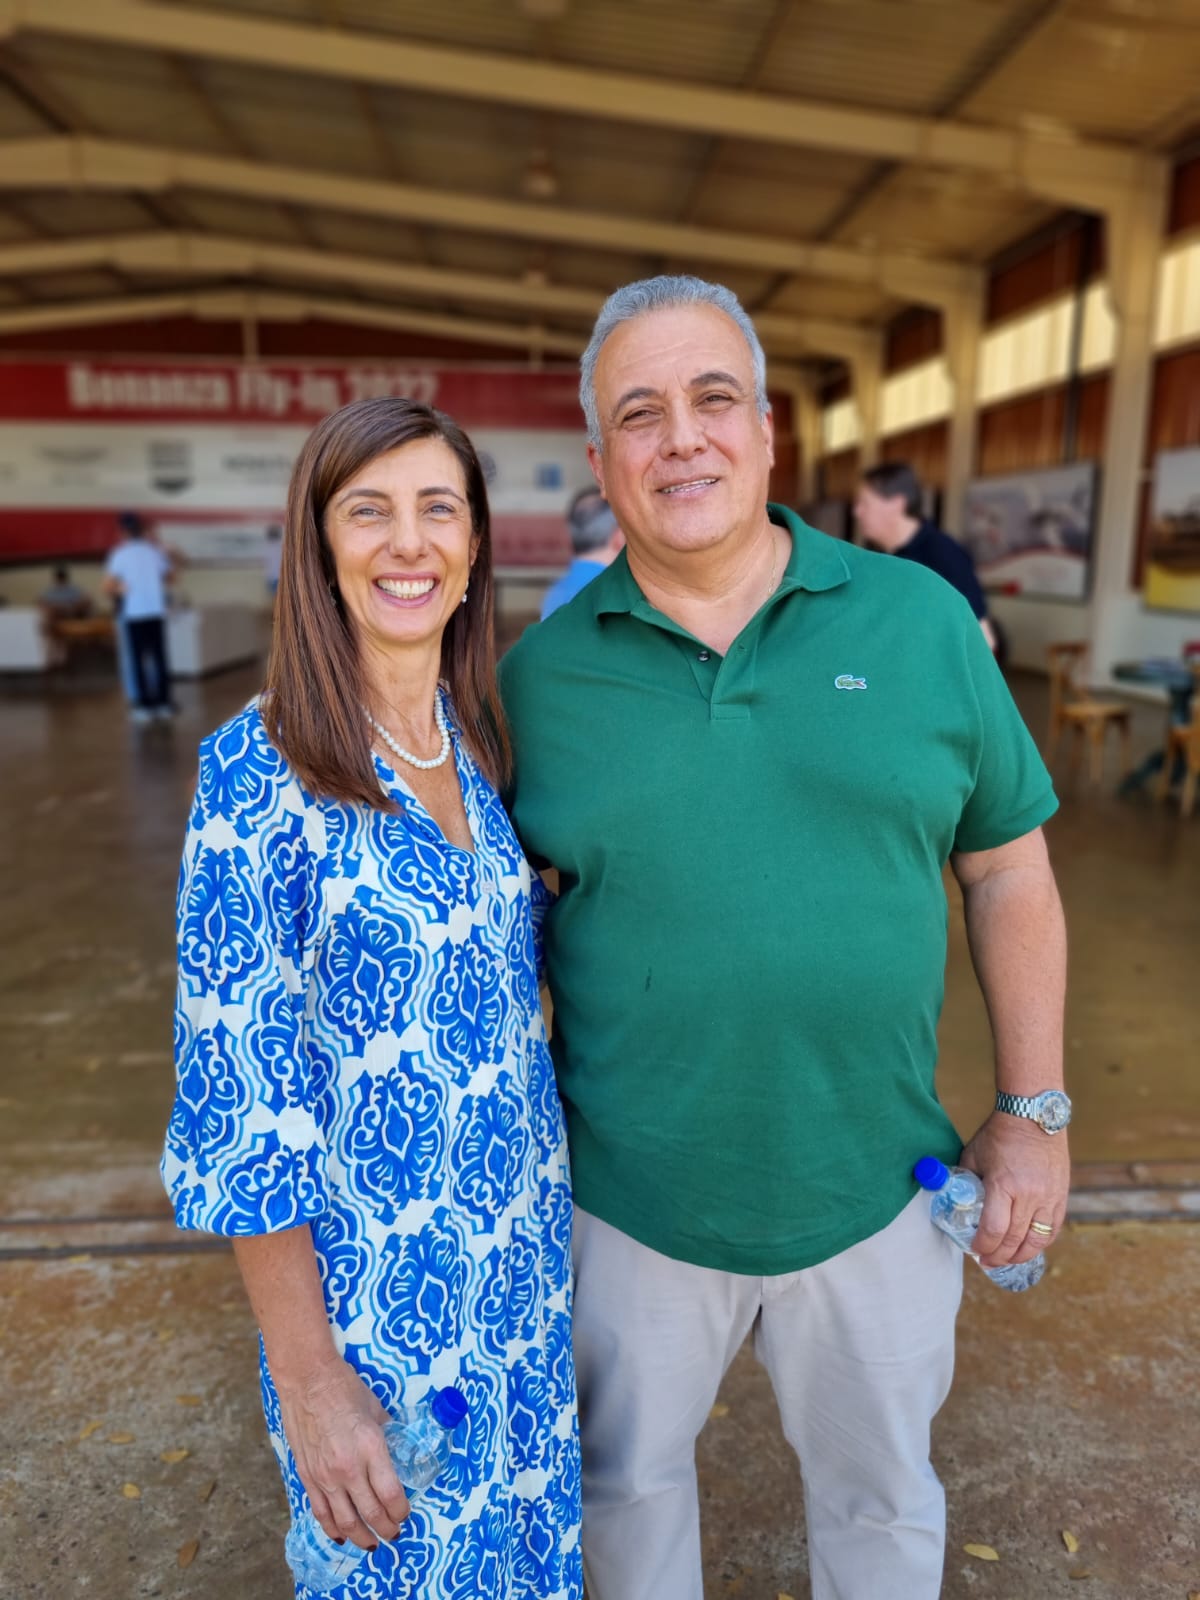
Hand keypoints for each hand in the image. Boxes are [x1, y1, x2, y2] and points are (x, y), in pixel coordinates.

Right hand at [275, 1354, 409, 1550]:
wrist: (307, 1380)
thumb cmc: (344, 1388)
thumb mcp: (376, 1409)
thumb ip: (386, 1435)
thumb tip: (396, 1450)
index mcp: (370, 1447)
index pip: (391, 1494)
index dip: (401, 1511)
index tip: (406, 1513)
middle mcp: (348, 1467)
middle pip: (371, 1513)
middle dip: (387, 1529)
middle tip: (394, 1533)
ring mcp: (325, 1475)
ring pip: (346, 1521)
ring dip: (362, 1537)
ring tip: (372, 1543)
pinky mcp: (307, 1476)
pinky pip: (321, 1513)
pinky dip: (333, 1529)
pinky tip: (342, 1536)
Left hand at [958, 1112, 1070, 1267]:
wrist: (1033, 1116)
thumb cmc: (998, 1135)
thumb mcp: (973, 1155)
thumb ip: (966, 1181)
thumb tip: (955, 1201)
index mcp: (1003, 1185)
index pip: (994, 1229)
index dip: (983, 1246)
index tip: (974, 1251)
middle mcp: (1029, 1195)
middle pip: (1015, 1240)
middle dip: (999, 1256)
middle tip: (987, 1262)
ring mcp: (1049, 1197)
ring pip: (1037, 1240)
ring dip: (1021, 1256)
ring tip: (1007, 1260)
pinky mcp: (1061, 1196)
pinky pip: (1052, 1229)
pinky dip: (1040, 1243)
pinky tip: (1028, 1248)